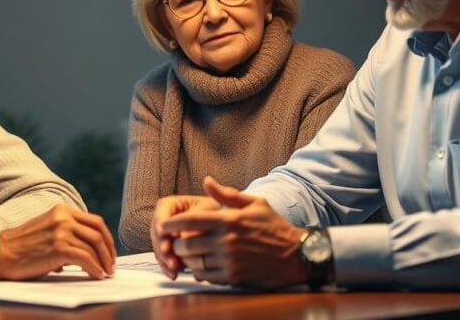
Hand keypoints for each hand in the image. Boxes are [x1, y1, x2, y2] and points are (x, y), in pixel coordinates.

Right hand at [0, 205, 116, 279]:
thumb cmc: (22, 246)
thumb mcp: (47, 229)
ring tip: (105, 273)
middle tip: (111, 265)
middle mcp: (64, 218)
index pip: (95, 222)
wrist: (0, 253)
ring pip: (94, 247)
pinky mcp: (58, 248)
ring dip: (103, 262)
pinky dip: (94, 269)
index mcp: (62, 210)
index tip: (109, 252)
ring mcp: (61, 232)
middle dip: (109, 251)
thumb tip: (87, 252)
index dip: (107, 238)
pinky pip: (86, 259)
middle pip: (98, 233)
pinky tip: (96, 275)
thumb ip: (66, 233)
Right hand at [151, 193, 218, 278]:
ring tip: (175, 270)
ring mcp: (165, 235)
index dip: (162, 231)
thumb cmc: (216, 212)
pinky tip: (175, 275)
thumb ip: (195, 218)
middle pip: (157, 235)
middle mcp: (164, 220)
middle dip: (163, 250)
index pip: (161, 216)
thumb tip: (182, 237)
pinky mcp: (169, 249)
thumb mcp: (208, 210)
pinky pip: (164, 258)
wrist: (221, 224)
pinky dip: (168, 268)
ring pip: (159, 249)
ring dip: (165, 261)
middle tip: (172, 262)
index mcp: (170, 205)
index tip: (167, 244)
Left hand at [162, 176, 305, 287]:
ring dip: (186, 259)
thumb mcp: (255, 203)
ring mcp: (229, 261)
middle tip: (177, 242)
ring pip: (194, 262)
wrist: (297, 256)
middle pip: (186, 244)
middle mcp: (226, 241)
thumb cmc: (274, 227)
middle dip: (177, 244)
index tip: (162, 225)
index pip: (189, 221)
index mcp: (229, 220)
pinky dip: (199, 272)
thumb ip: (227, 194)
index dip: (171, 223)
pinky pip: (206, 277)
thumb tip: (206, 181)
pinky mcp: (233, 278)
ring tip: (188, 255)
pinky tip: (202, 266)